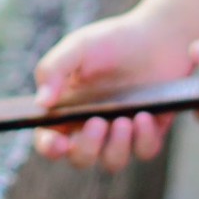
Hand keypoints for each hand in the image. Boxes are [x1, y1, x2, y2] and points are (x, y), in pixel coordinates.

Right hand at [31, 9, 190, 172]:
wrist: (157, 36)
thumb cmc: (112, 41)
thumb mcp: (78, 47)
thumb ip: (53, 69)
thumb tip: (41, 102)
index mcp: (66, 110)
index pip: (49, 140)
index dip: (50, 147)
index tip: (59, 143)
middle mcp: (90, 128)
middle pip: (80, 158)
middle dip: (87, 148)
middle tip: (97, 122)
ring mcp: (119, 134)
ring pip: (112, 162)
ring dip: (116, 146)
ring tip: (125, 119)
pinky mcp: (148, 134)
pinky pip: (144, 151)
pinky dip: (144, 138)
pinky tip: (145, 116)